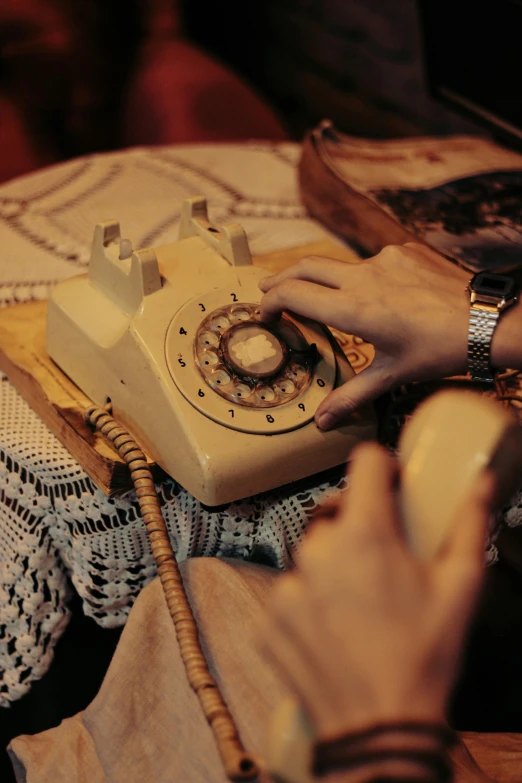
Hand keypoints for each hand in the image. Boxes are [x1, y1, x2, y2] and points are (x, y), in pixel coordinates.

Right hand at [259, 243, 469, 429]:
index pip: (293, 294)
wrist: (486, 319)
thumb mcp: (392, 375)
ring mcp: (383, 260)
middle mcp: (362, 278)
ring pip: (337, 264)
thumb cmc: (439, 349)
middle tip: (268, 291)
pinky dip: (360, 275)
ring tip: (318, 294)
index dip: (271, 302)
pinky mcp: (402, 251)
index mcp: (353, 310)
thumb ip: (351, 396)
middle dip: (281, 279)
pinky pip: (370, 261)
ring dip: (321, 278)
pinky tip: (373, 293)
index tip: (265, 314)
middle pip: (304, 268)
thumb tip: (322, 422)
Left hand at [261, 444, 493, 738]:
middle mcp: (318, 550)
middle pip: (337, 513)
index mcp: (365, 533)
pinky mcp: (270, 617)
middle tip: (384, 560)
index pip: (365, 462)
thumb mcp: (461, 587)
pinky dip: (310, 602)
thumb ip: (469, 525)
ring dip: (332, 565)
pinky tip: (336, 628)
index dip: (382, 466)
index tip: (390, 483)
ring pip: (312, 553)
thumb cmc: (424, 657)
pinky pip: (290, 592)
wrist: (379, 728)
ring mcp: (289, 585)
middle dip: (359, 527)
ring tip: (361, 603)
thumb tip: (482, 484)